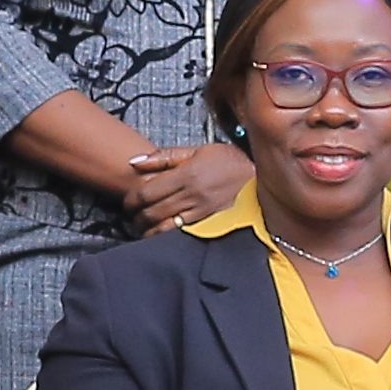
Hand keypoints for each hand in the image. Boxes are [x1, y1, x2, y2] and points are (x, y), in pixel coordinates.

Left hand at [126, 138, 255, 233]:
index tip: (127, 202)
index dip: (130, 200)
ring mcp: (201, 213)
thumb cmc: (229, 163)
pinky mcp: (209, 226)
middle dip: (135, 217)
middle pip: (151, 212)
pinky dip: (165, 238)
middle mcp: (192, 196)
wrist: (262, 179)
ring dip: (146, 230)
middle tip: (131, 216)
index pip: (146, 192)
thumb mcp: (198, 151)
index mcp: (186, 175)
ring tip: (141, 228)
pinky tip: (159, 236)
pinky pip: (180, 236)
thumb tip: (134, 162)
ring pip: (163, 228)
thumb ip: (165, 157)